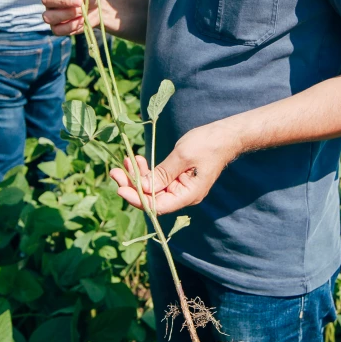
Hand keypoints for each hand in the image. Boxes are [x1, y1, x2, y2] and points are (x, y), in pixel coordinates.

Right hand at [42, 0, 91, 34]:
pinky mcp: (56, 28)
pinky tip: (81, 20)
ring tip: (81, 11)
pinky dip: (71, 26)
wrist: (96, 9)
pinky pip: (57, 30)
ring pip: (48, 16)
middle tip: (79, 1)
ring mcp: (51, 14)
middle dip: (63, 0)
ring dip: (67, 14)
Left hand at [110, 121, 241, 213]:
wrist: (225, 135)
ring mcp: (181, 188)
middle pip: (153, 199)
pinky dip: (147, 172)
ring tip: (125, 161)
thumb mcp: (181, 156)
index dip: (137, 199)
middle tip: (115, 172)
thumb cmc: (207, 144)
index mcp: (188, 195)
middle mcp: (183, 196)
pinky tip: (138, 160)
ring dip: (138, 176)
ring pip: (153, 189)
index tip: (120, 187)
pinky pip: (159, 180)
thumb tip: (141, 187)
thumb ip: (161, 174)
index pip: (157, 206)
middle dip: (132, 185)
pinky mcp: (178, 178)